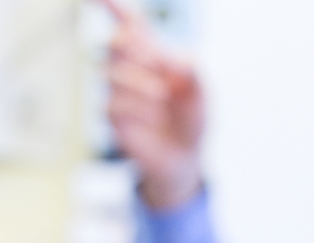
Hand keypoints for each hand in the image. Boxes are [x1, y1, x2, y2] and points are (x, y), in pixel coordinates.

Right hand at [100, 0, 204, 209]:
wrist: (186, 157)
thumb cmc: (192, 118)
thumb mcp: (202, 89)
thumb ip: (190, 66)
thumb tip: (163, 56)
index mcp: (153, 54)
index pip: (129, 23)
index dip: (112, 7)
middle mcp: (131, 70)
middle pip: (114, 43)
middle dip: (134, 50)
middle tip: (157, 65)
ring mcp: (119, 93)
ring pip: (111, 73)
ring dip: (139, 83)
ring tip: (162, 97)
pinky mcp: (114, 118)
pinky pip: (112, 103)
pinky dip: (137, 109)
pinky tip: (154, 117)